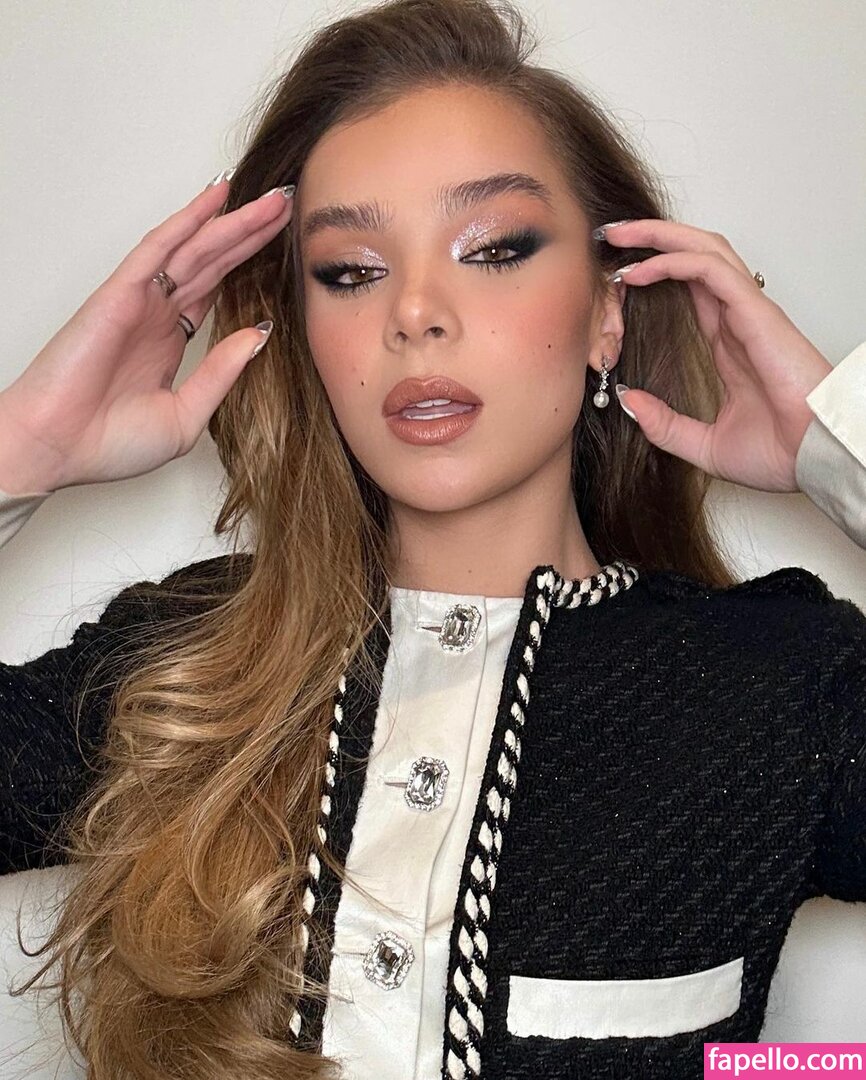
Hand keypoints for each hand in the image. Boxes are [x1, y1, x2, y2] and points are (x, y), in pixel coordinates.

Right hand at [0, 179, 293, 494]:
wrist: (58, 450)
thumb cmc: (109, 444)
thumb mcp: (187, 415)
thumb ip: (223, 373)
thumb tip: (260, 334)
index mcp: (170, 342)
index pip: (216, 289)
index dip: (248, 264)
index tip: (282, 245)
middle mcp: (157, 315)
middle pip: (213, 262)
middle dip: (250, 233)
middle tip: (285, 205)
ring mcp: (140, 301)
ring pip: (195, 249)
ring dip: (231, 221)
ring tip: (270, 199)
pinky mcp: (120, 294)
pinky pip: (159, 248)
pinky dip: (187, 221)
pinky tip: (216, 198)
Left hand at [601, 219, 833, 492]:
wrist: (813, 460)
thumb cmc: (781, 453)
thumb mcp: (703, 445)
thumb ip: (664, 425)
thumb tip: (627, 402)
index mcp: (729, 343)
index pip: (689, 288)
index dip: (655, 272)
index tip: (616, 274)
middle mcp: (738, 319)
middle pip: (694, 256)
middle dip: (651, 238)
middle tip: (611, 235)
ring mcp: (748, 312)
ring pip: (703, 250)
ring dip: (659, 237)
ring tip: (620, 234)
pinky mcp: (755, 313)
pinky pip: (710, 270)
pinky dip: (672, 262)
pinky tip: (639, 271)